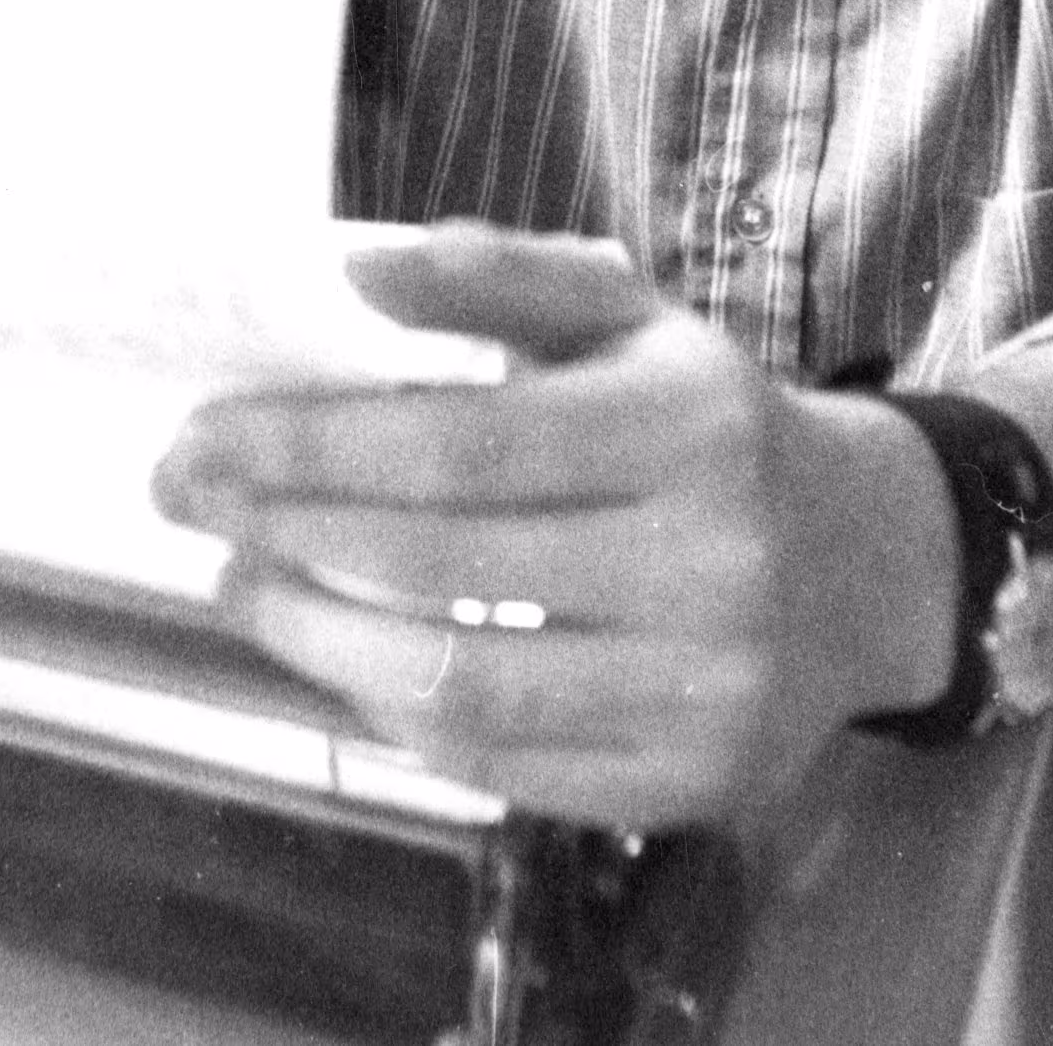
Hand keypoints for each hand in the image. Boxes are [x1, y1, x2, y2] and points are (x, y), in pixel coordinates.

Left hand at [151, 223, 952, 831]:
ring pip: (464, 684)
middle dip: (285, 532)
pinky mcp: (685, 785)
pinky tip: (336, 654)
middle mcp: (707, 563)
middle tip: (185, 497)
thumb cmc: (703, 414)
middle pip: (446, 565)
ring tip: (237, 580)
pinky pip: (504, 765)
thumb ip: (490, 275)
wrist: (866, 562)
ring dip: (315, 638)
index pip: (461, 443)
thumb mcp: (622, 311)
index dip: (312, 447)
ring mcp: (702, 690)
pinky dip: (396, 714)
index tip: (201, 434)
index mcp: (686, 425)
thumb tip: (350, 265)